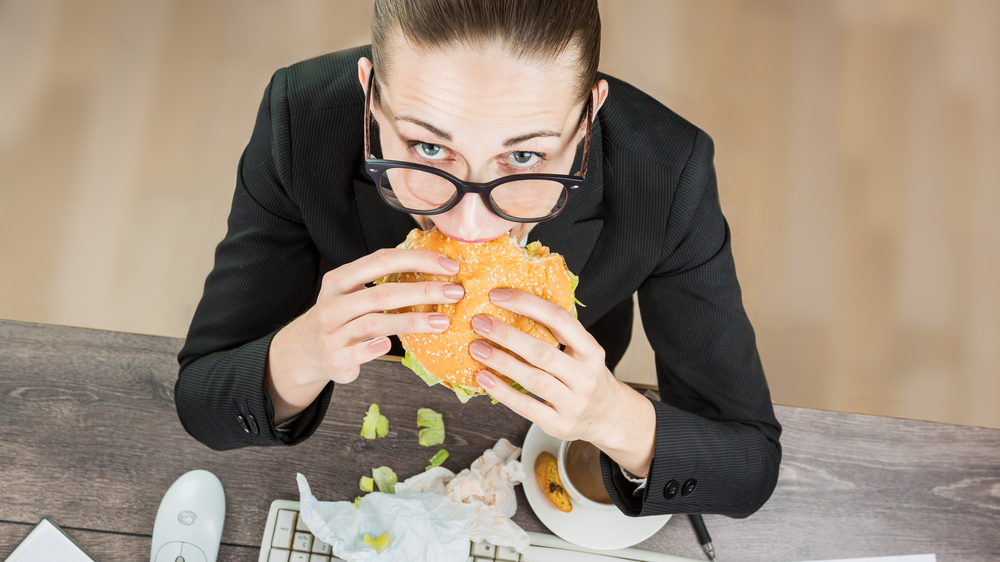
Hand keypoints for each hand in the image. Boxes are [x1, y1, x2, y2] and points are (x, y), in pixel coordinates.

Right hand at [265, 249, 464, 422]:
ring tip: (443, 321)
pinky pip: (358, 353)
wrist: (304, 350)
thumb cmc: (342, 316)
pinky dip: (376, 349)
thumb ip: (382, 279)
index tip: (449, 265)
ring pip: (375, 323)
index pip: (381, 260)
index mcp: (339, 280)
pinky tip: (395, 347)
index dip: (417, 260)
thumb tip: (435, 266)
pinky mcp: (335, 360)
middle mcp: (333, 304)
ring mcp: (332, 333)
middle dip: (423, 291)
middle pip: (382, 294)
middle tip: (456, 292)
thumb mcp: (352, 292)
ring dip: (412, 321)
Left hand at [470, 289, 656, 476]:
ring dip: (501, 362)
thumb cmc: (584, 376)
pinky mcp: (559, 424)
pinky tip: (484, 378)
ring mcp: (574, 403)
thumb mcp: (582, 352)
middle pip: (543, 352)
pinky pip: (526, 407)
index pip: (560, 319)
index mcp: (592, 351)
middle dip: (507, 335)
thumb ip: (557, 333)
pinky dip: (502, 392)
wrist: (609, 416)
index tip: (498, 295)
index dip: (527, 304)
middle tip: (480, 323)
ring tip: (477, 348)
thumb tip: (511, 303)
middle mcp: (586, 377)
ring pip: (534, 380)